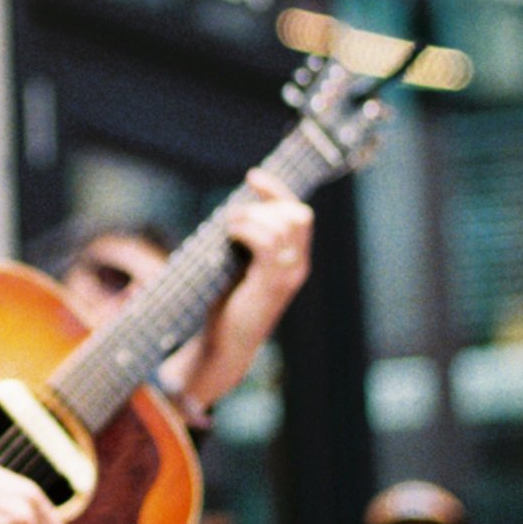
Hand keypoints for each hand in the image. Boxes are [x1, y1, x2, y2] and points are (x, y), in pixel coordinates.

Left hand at [172, 170, 311, 410]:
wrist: (224, 347)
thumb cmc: (224, 307)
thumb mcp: (236, 267)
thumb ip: (243, 243)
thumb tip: (232, 210)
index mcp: (291, 261)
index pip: (299, 214)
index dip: (278, 190)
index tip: (253, 176)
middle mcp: (297, 267)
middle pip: (298, 215)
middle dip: (267, 203)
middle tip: (235, 216)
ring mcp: (287, 276)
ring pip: (285, 225)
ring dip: (252, 216)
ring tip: (228, 228)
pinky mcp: (271, 285)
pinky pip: (269, 243)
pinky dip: (248, 230)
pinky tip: (230, 236)